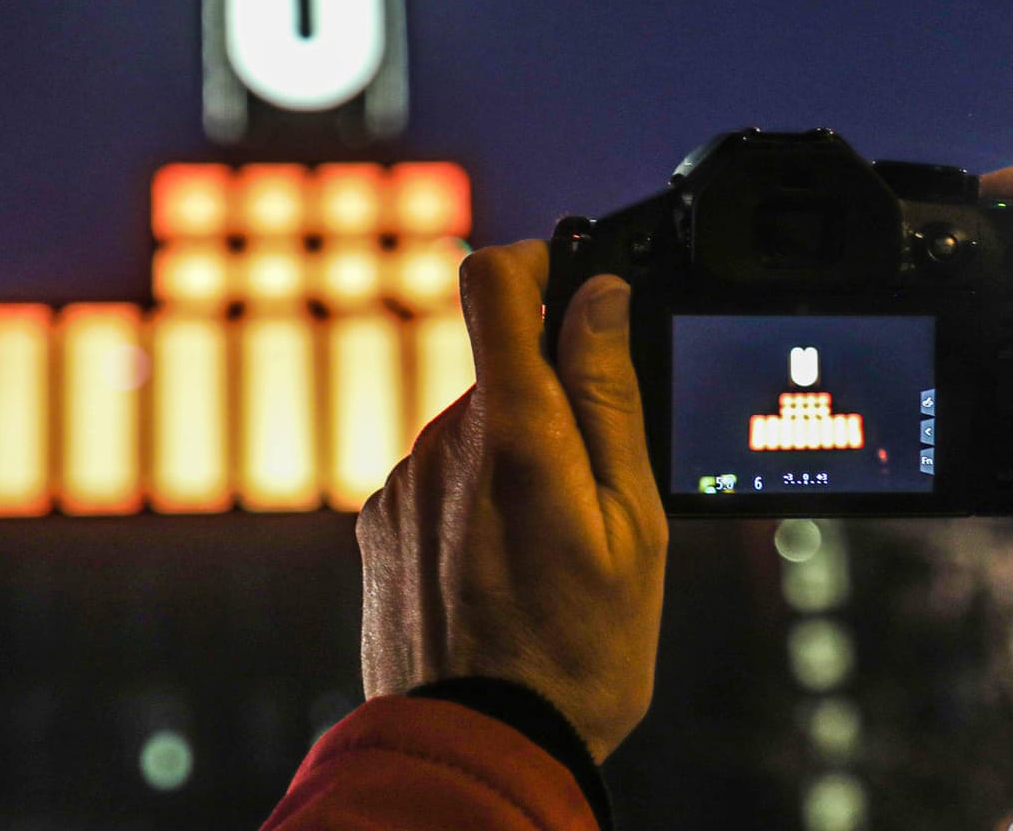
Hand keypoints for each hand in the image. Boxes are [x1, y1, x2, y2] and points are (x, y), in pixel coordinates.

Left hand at [357, 240, 667, 761]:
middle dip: (556, 398)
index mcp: (515, 432)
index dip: (540, 261)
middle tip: (600, 482)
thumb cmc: (578, 651)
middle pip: (502, 365)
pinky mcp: (380, 523)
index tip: (578, 287)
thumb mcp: (632, 522)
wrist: (479, 749)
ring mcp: (404, 483)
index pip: (495, 279)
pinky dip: (479, 498)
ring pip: (476, 426)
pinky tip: (507, 569)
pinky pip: (442, 476)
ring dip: (519, 456)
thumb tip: (599, 296)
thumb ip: (609, 396)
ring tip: (554, 547)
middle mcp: (443, 443)